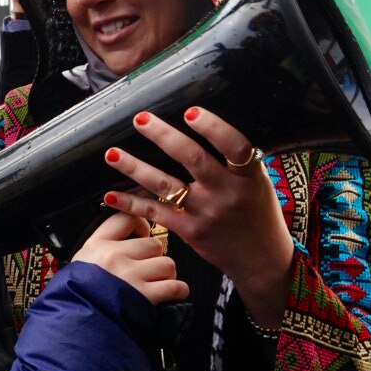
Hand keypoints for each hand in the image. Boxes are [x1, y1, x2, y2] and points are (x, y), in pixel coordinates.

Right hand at [73, 210, 189, 306]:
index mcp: (97, 245)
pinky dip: (178, 291)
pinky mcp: (144, 296)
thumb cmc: (78, 297)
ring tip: (157, 285)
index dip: (141, 225)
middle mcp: (114, 256)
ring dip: (166, 276)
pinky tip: (171, 295)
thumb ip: (100, 251)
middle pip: (153, 244)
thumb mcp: (81, 265)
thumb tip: (124, 243)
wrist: (77, 324)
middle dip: (155, 258)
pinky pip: (175, 286)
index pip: (127, 219)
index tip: (142, 235)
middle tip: (148, 271)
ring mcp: (130, 275)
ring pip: (167, 264)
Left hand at [101, 107, 293, 327]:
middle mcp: (226, 193)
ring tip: (112, 154)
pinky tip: (111, 195)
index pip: (235, 146)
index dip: (213, 128)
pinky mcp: (189, 232)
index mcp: (248, 177)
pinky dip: (131, 204)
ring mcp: (205, 213)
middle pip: (192, 159)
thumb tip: (206, 127)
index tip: (190, 112)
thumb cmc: (258, 214)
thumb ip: (237, 161)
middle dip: (163, 136)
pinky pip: (155, 213)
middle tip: (140, 119)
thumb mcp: (258, 183)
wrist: (260, 259)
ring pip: (165, 186)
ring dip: (135, 168)